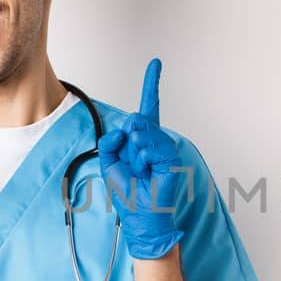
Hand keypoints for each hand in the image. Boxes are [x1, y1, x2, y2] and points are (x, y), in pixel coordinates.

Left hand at [98, 58, 185, 259]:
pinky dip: (143, 158)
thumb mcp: (108, 163)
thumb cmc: (128, 193)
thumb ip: (109, 141)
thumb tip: (125, 129)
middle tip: (132, 164)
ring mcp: (166, 149)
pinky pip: (151, 147)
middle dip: (127, 141)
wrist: (141, 217)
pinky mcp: (172, 159)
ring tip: (140, 171)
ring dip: (133, 154)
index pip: (148, 107)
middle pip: (137, 120)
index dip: (152, 84)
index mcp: (143, 140)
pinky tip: (146, 170)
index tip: (156, 63)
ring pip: (143, 133)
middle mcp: (157, 141)